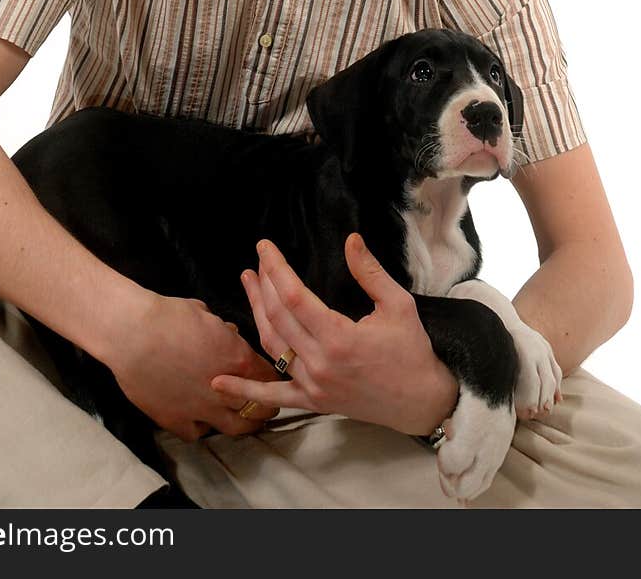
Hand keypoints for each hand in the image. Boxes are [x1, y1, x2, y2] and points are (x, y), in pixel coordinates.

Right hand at [102, 288, 281, 441]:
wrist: (133, 333)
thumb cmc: (170, 315)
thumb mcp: (206, 314)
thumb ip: (223, 332)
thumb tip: (228, 336)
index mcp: (239, 359)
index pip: (270, 376)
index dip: (272, 378)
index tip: (270, 379)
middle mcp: (227, 389)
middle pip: (260, 408)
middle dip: (265, 406)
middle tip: (266, 405)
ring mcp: (202, 409)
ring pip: (235, 428)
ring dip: (244, 424)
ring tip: (243, 420)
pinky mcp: (176, 421)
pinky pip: (197, 434)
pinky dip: (202, 428)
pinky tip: (200, 420)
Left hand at [210, 234, 458, 435]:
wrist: (421, 401)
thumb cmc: (412, 351)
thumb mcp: (398, 305)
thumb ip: (370, 272)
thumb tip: (350, 239)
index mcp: (339, 337)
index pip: (294, 296)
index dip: (275, 268)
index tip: (265, 246)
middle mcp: (320, 363)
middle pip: (278, 316)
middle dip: (264, 283)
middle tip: (258, 259)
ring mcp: (314, 385)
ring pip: (272, 345)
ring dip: (255, 313)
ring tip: (247, 283)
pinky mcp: (313, 401)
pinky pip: (274, 395)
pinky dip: (245, 392)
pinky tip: (218, 383)